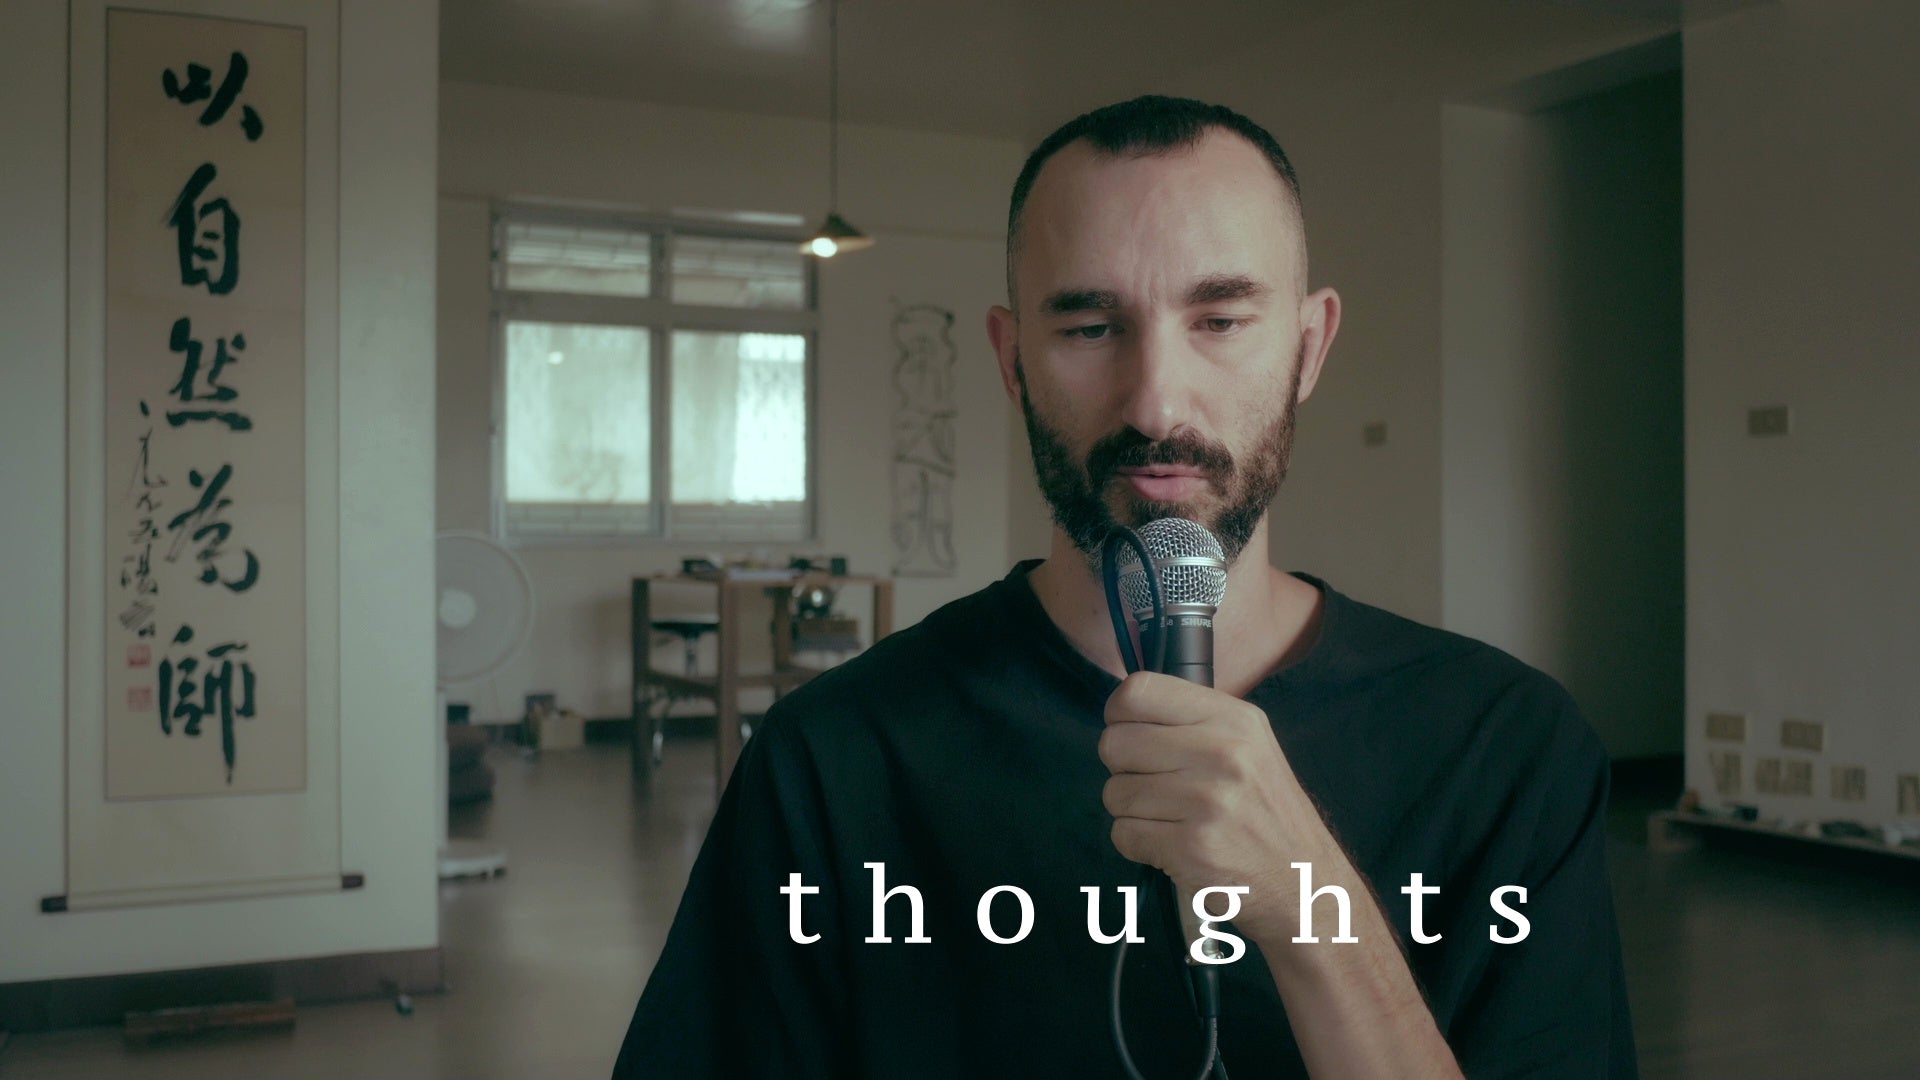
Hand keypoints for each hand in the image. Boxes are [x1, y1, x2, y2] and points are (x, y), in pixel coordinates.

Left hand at [1098, 671, 1321, 945]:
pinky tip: (1174, 848)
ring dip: (1132, 812)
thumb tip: (1121, 707)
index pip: (1137, 692)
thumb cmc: (1265, 816)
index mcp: (1233, 719)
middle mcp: (1223, 752)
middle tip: (1157, 788)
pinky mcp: (1192, 847)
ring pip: (1114, 792)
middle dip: (1123, 770)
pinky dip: (1138, 845)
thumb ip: (1190, 722)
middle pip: (1115, 743)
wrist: (1306, 884)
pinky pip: (1123, 834)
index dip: (1120, 717)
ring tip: (1173, 821)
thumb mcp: (1248, 747)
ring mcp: (1208, 800)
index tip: (1134, 737)